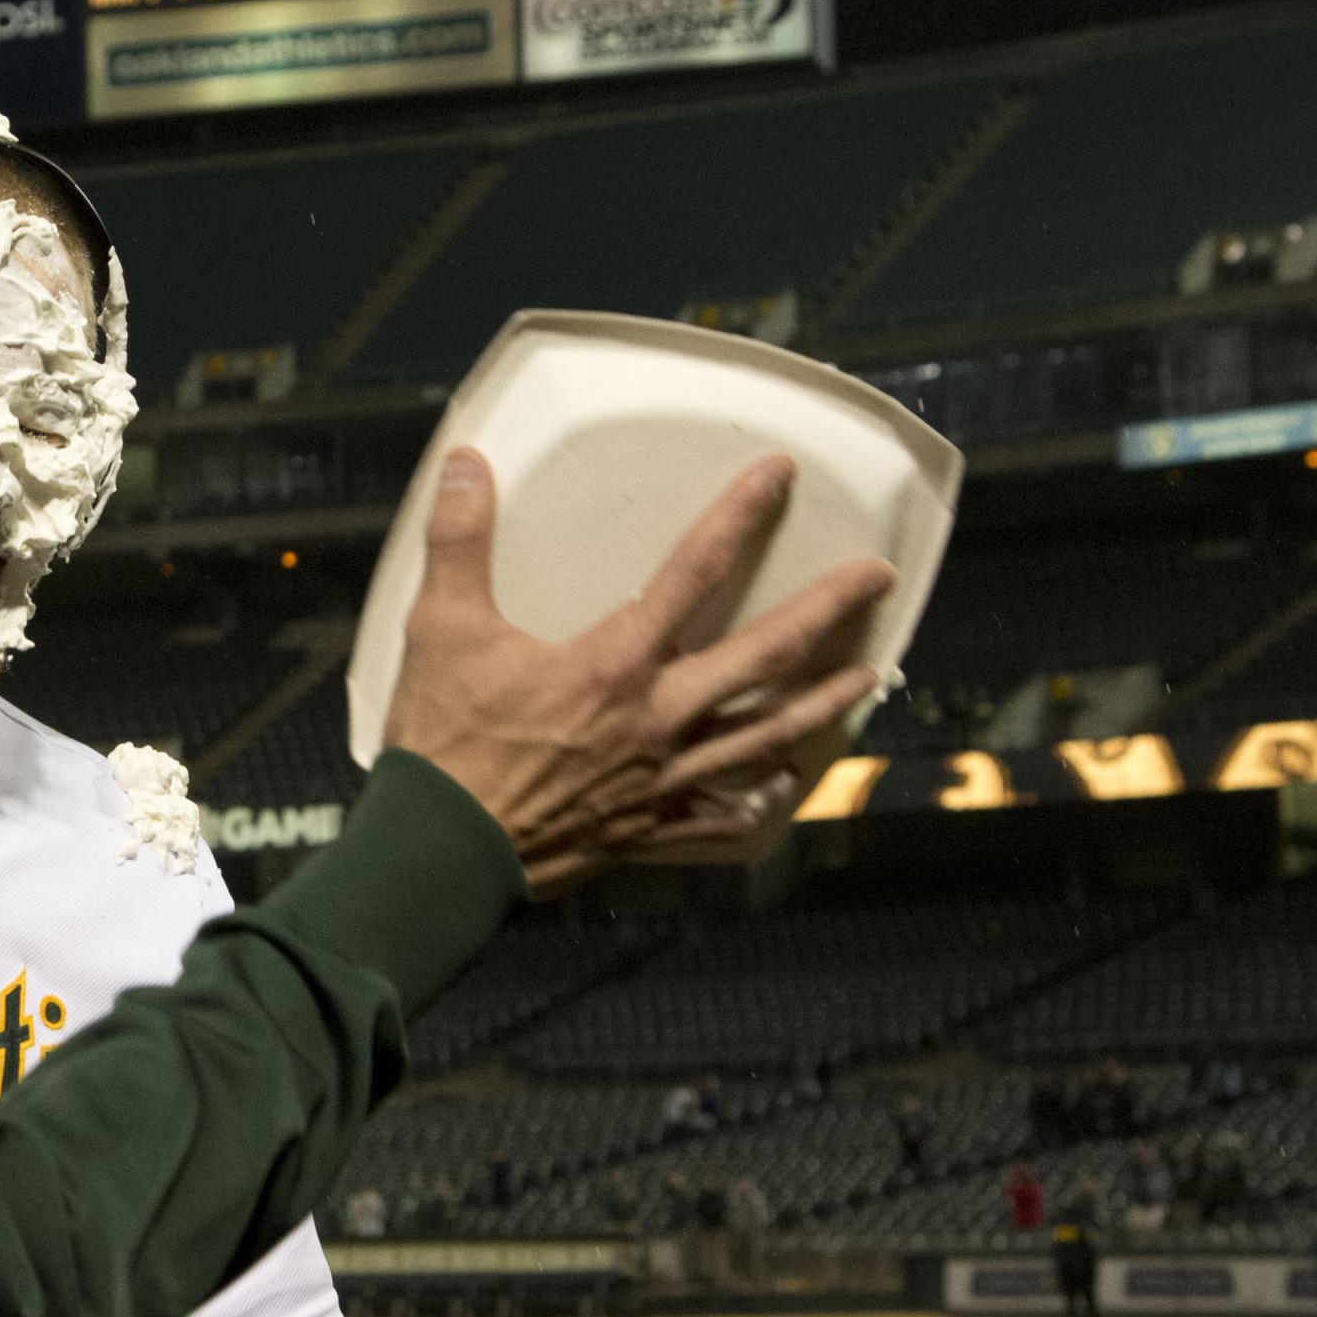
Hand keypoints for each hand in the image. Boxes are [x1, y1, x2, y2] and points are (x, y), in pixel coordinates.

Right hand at [382, 448, 893, 896]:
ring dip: (821, 700)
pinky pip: (724, 815)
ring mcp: (663, 778)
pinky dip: (762, 798)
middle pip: (763, 654)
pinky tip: (787, 783)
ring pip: (765, 733)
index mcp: (616, 662)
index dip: (739, 517)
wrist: (444, 850)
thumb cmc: (446, 741)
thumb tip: (468, 466)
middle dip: (826, 609)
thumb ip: (459, 541)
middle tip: (876, 575)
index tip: (779, 475)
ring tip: (868, 675)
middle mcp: (658, 717)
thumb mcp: (440, 627)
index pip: (693, 571)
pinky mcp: (649, 826)